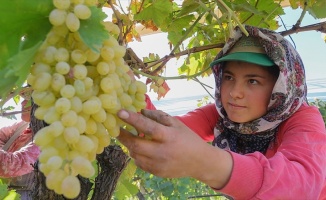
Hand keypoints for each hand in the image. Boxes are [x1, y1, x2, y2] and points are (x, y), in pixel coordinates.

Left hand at [117, 109, 232, 187]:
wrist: (200, 162)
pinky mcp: (157, 172)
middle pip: (136, 144)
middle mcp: (163, 152)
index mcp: (169, 136)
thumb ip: (158, 116)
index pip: (147, 127)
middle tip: (117, 129)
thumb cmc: (187, 139)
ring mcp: (159, 164)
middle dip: (123, 136)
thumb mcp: (176, 123)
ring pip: (135, 155)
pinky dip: (137, 155)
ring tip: (131, 138)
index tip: (120, 112)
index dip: (132, 119)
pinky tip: (142, 149)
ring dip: (130, 146)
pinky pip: (140, 163)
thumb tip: (141, 111)